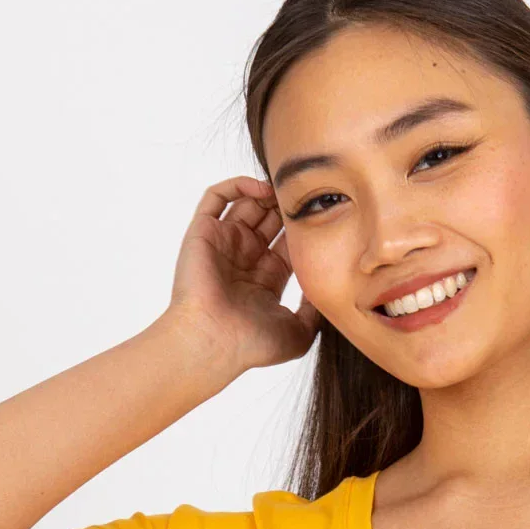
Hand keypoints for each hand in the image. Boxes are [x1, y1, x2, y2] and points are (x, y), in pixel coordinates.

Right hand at [163, 176, 320, 373]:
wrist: (214, 342)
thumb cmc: (252, 344)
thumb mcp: (300, 332)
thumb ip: (317, 309)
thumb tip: (326, 287)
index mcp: (267, 277)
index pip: (288, 240)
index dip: (303, 226)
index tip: (321, 216)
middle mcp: (245, 258)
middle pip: (269, 218)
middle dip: (286, 206)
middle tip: (303, 196)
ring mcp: (224, 243)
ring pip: (246, 204)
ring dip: (266, 192)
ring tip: (285, 188)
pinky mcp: (203, 232)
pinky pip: (217, 196)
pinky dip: (238, 184)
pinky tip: (262, 189)